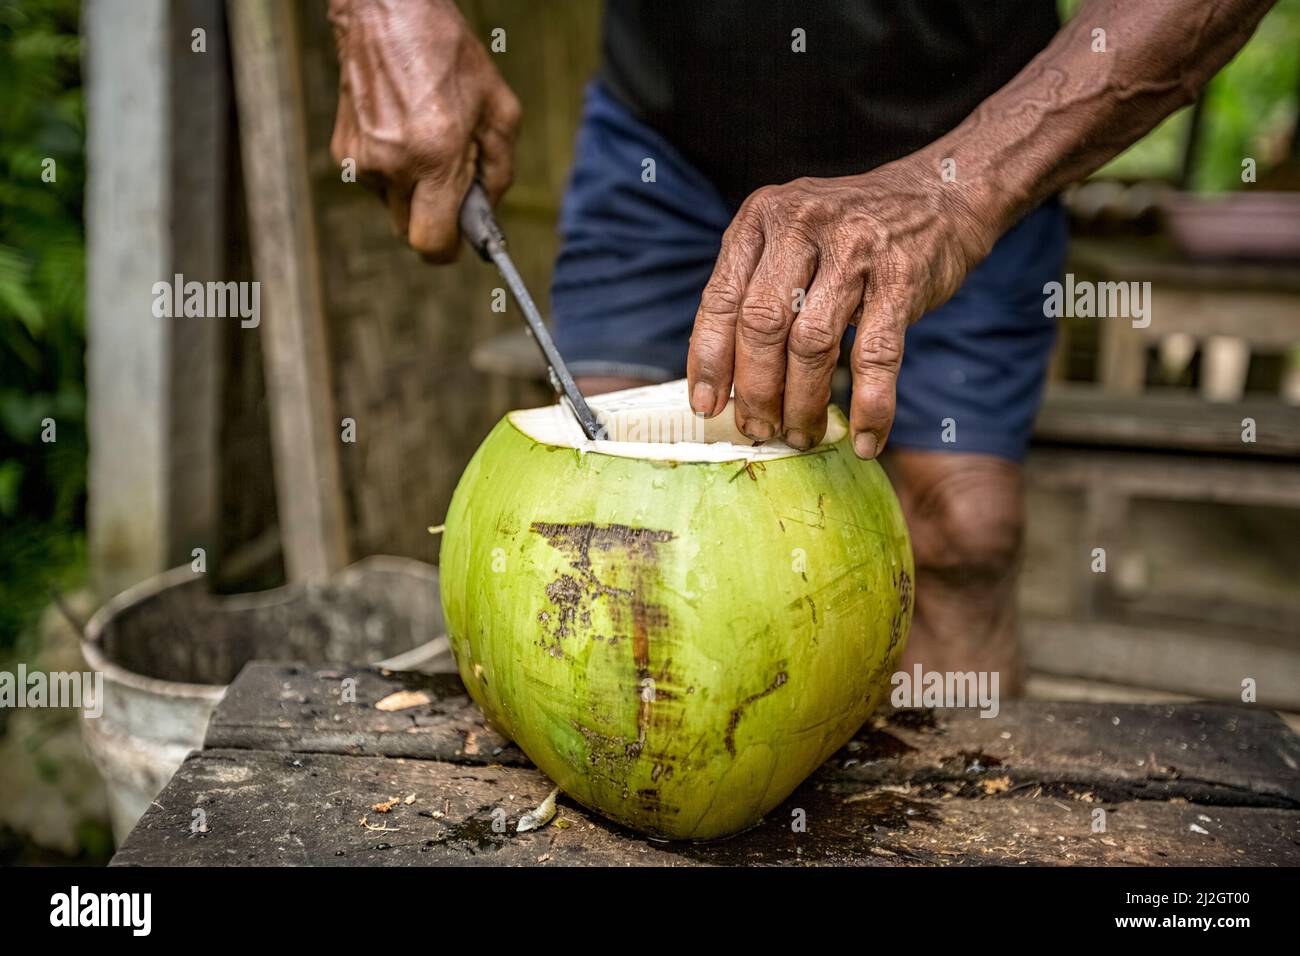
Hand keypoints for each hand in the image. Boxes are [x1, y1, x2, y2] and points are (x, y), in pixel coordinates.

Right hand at [329, 0, 520, 260]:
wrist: (388, 15)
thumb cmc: (449, 57)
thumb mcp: (500, 112)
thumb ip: (499, 174)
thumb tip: (486, 214)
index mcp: (435, 155)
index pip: (431, 242)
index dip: (449, 248)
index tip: (460, 239)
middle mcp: (393, 163)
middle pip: (411, 231)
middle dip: (433, 217)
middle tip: (451, 181)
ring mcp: (362, 159)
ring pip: (393, 206)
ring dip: (413, 190)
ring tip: (426, 142)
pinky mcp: (343, 151)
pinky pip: (375, 183)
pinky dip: (392, 170)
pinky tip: (403, 132)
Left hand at [686, 155, 996, 457]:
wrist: (939, 193)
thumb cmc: (850, 231)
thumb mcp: (789, 236)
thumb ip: (755, 287)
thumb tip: (726, 377)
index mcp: (761, 218)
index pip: (721, 299)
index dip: (709, 360)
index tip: (706, 405)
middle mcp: (802, 227)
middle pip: (762, 325)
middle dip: (757, 390)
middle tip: (759, 428)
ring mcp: (854, 250)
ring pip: (812, 344)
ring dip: (804, 402)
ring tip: (802, 435)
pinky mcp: (902, 278)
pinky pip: (877, 355)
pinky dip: (871, 404)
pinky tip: (867, 438)